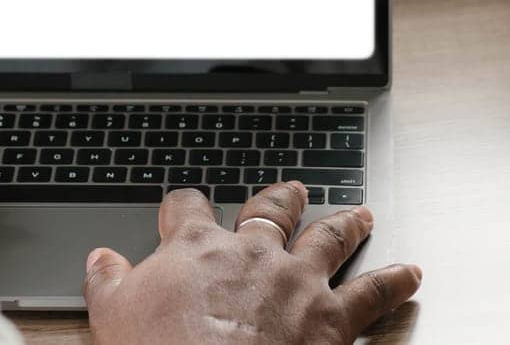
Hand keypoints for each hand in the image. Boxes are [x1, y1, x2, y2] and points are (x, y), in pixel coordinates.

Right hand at [84, 182, 421, 344]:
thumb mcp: (113, 317)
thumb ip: (106, 281)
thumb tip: (99, 259)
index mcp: (197, 247)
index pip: (188, 206)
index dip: (184, 203)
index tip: (183, 203)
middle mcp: (253, 252)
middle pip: (270, 210)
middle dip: (281, 198)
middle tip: (293, 190)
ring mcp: (297, 281)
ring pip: (328, 239)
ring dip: (347, 224)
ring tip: (362, 213)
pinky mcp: (332, 319)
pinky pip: (372, 293)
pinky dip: (394, 281)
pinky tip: (410, 273)